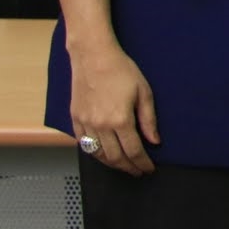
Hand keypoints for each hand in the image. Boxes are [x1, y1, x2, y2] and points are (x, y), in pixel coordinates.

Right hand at [68, 41, 159, 175]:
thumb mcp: (143, 92)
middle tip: (137, 171)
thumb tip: (154, 141)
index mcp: (120, 120)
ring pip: (98, 154)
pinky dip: (94, 153)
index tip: (148, 169)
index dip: (142, 163)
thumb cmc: (121, 70)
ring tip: (123, 166)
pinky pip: (83, 144)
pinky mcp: (75, 119)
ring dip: (112, 164)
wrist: (93, 56)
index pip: (133, 151)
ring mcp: (85, 123)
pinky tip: (103, 155)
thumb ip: (149, 120)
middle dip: (128, 167)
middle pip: (115, 157)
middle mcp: (100, 126)